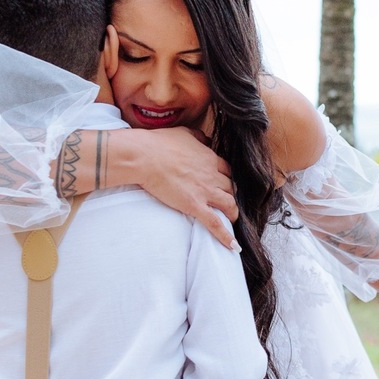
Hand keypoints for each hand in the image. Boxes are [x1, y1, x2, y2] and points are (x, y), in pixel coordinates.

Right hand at [113, 128, 238, 247]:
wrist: (145, 157)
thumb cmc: (159, 143)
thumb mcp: (184, 133)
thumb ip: (198, 136)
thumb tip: (205, 138)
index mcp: (209, 158)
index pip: (227, 170)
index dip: (228, 178)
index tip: (226, 183)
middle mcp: (212, 175)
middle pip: (232, 187)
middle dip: (232, 195)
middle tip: (229, 201)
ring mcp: (205, 191)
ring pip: (230, 204)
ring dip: (233, 213)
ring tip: (233, 220)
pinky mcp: (194, 206)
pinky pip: (215, 223)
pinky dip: (226, 235)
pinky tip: (233, 245)